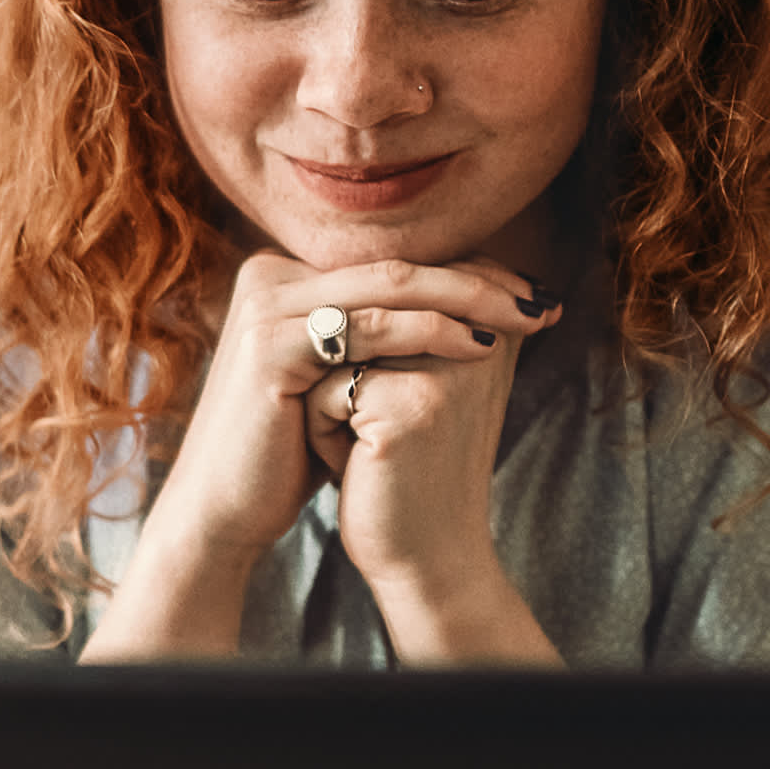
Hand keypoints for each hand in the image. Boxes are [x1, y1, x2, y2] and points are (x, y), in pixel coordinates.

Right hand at [85, 250, 554, 662]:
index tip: (531, 294)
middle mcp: (269, 276)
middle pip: (395, 265)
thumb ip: (383, 334)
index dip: (467, 273)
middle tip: (543, 299)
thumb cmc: (290, 451)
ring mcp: (265, 306)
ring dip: (470, 300)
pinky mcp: (269, 344)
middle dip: (480, 280)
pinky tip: (481, 348)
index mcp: (285, 276)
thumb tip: (472, 305)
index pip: (392, 261)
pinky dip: (433, 332)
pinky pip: (370, 327)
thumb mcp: (341, 379)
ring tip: (527, 319)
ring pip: (389, 286)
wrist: (225, 507)